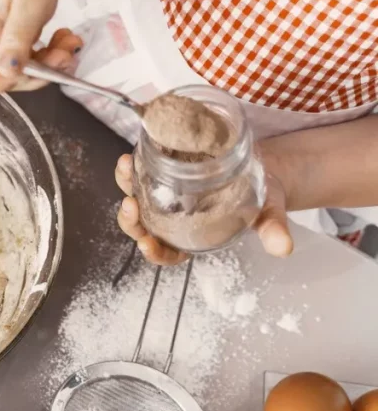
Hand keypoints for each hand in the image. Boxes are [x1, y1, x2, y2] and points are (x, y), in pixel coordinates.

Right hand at [0, 0, 80, 93]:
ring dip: (46, 67)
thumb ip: (17, 39)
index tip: (32, 69)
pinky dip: (45, 60)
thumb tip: (8, 71)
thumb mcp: (28, 7)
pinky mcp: (3, 50)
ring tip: (67, 45)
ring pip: (15, 75)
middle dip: (35, 73)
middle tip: (63, 55)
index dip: (1, 82)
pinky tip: (59, 44)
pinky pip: (22, 67)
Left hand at [114, 150, 294, 265]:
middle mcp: (172, 219)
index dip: (155, 252)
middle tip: (130, 206)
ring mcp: (164, 196)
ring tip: (126, 169)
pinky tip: (130, 156)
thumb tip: (284, 247)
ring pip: (135, 197)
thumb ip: (272, 229)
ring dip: (125, 186)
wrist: (261, 166)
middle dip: (130, 220)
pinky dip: (133, 168)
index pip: (167, 253)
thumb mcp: (269, 211)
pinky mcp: (163, 174)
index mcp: (193, 238)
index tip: (147, 244)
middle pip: (142, 227)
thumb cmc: (262, 196)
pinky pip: (141, 174)